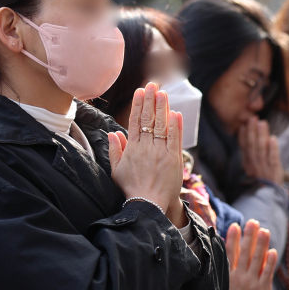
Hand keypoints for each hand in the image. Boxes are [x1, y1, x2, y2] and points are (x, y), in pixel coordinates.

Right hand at [109, 83, 186, 226]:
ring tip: (163, 93)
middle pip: (149, 119)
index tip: (140, 91)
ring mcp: (161, 152)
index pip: (135, 121)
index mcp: (132, 148)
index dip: (138, 105)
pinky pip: (174, 139)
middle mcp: (147, 147)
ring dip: (163, 108)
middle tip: (153, 84)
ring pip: (162, 126)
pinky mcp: (173, 159)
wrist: (148, 204)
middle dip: (151, 100)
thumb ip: (115, 150)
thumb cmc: (131, 189)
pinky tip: (176, 113)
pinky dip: (175, 126)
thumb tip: (113, 134)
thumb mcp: (116, 170)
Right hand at [225, 220, 277, 289]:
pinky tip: (273, 251)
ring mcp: (252, 284)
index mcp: (226, 278)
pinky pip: (268, 273)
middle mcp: (239, 278)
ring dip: (261, 244)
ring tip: (264, 231)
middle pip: (245, 252)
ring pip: (257, 259)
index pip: (229, 253)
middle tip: (252, 222)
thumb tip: (217, 260)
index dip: (232, 239)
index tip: (234, 226)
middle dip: (249, 236)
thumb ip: (219, 277)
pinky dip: (270, 262)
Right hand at [238, 116, 283, 183]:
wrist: (272, 196)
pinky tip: (273, 139)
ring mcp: (264, 170)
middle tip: (252, 118)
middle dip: (252, 132)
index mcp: (248, 165)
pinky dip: (273, 149)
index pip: (244, 148)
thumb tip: (248, 132)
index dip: (243, 136)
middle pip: (252, 147)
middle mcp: (254, 167)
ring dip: (261, 136)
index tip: (243, 124)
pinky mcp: (274, 173)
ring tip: (262, 123)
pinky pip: (273, 160)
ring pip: (261, 151)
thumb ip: (252, 151)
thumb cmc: (264, 178)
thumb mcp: (255, 166)